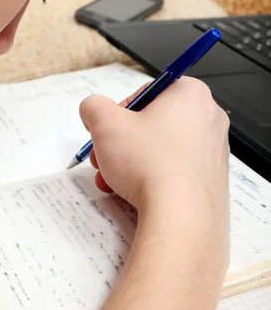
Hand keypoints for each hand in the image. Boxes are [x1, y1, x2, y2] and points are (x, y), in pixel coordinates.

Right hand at [79, 77, 229, 210]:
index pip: (148, 92)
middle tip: (104, 155)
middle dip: (122, 140)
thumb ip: (93, 107)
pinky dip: (152, 177)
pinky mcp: (214, 180)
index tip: (109, 129)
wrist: (181, 217)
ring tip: (111, 179)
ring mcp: (215, 151)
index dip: (121, 111)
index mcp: (191, 94)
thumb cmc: (148, 163)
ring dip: (131, 161)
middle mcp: (209, 118)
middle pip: (153, 122)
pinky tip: (131, 192)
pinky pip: (175, 170)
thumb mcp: (105, 123)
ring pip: (161, 148)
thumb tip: (94, 110)